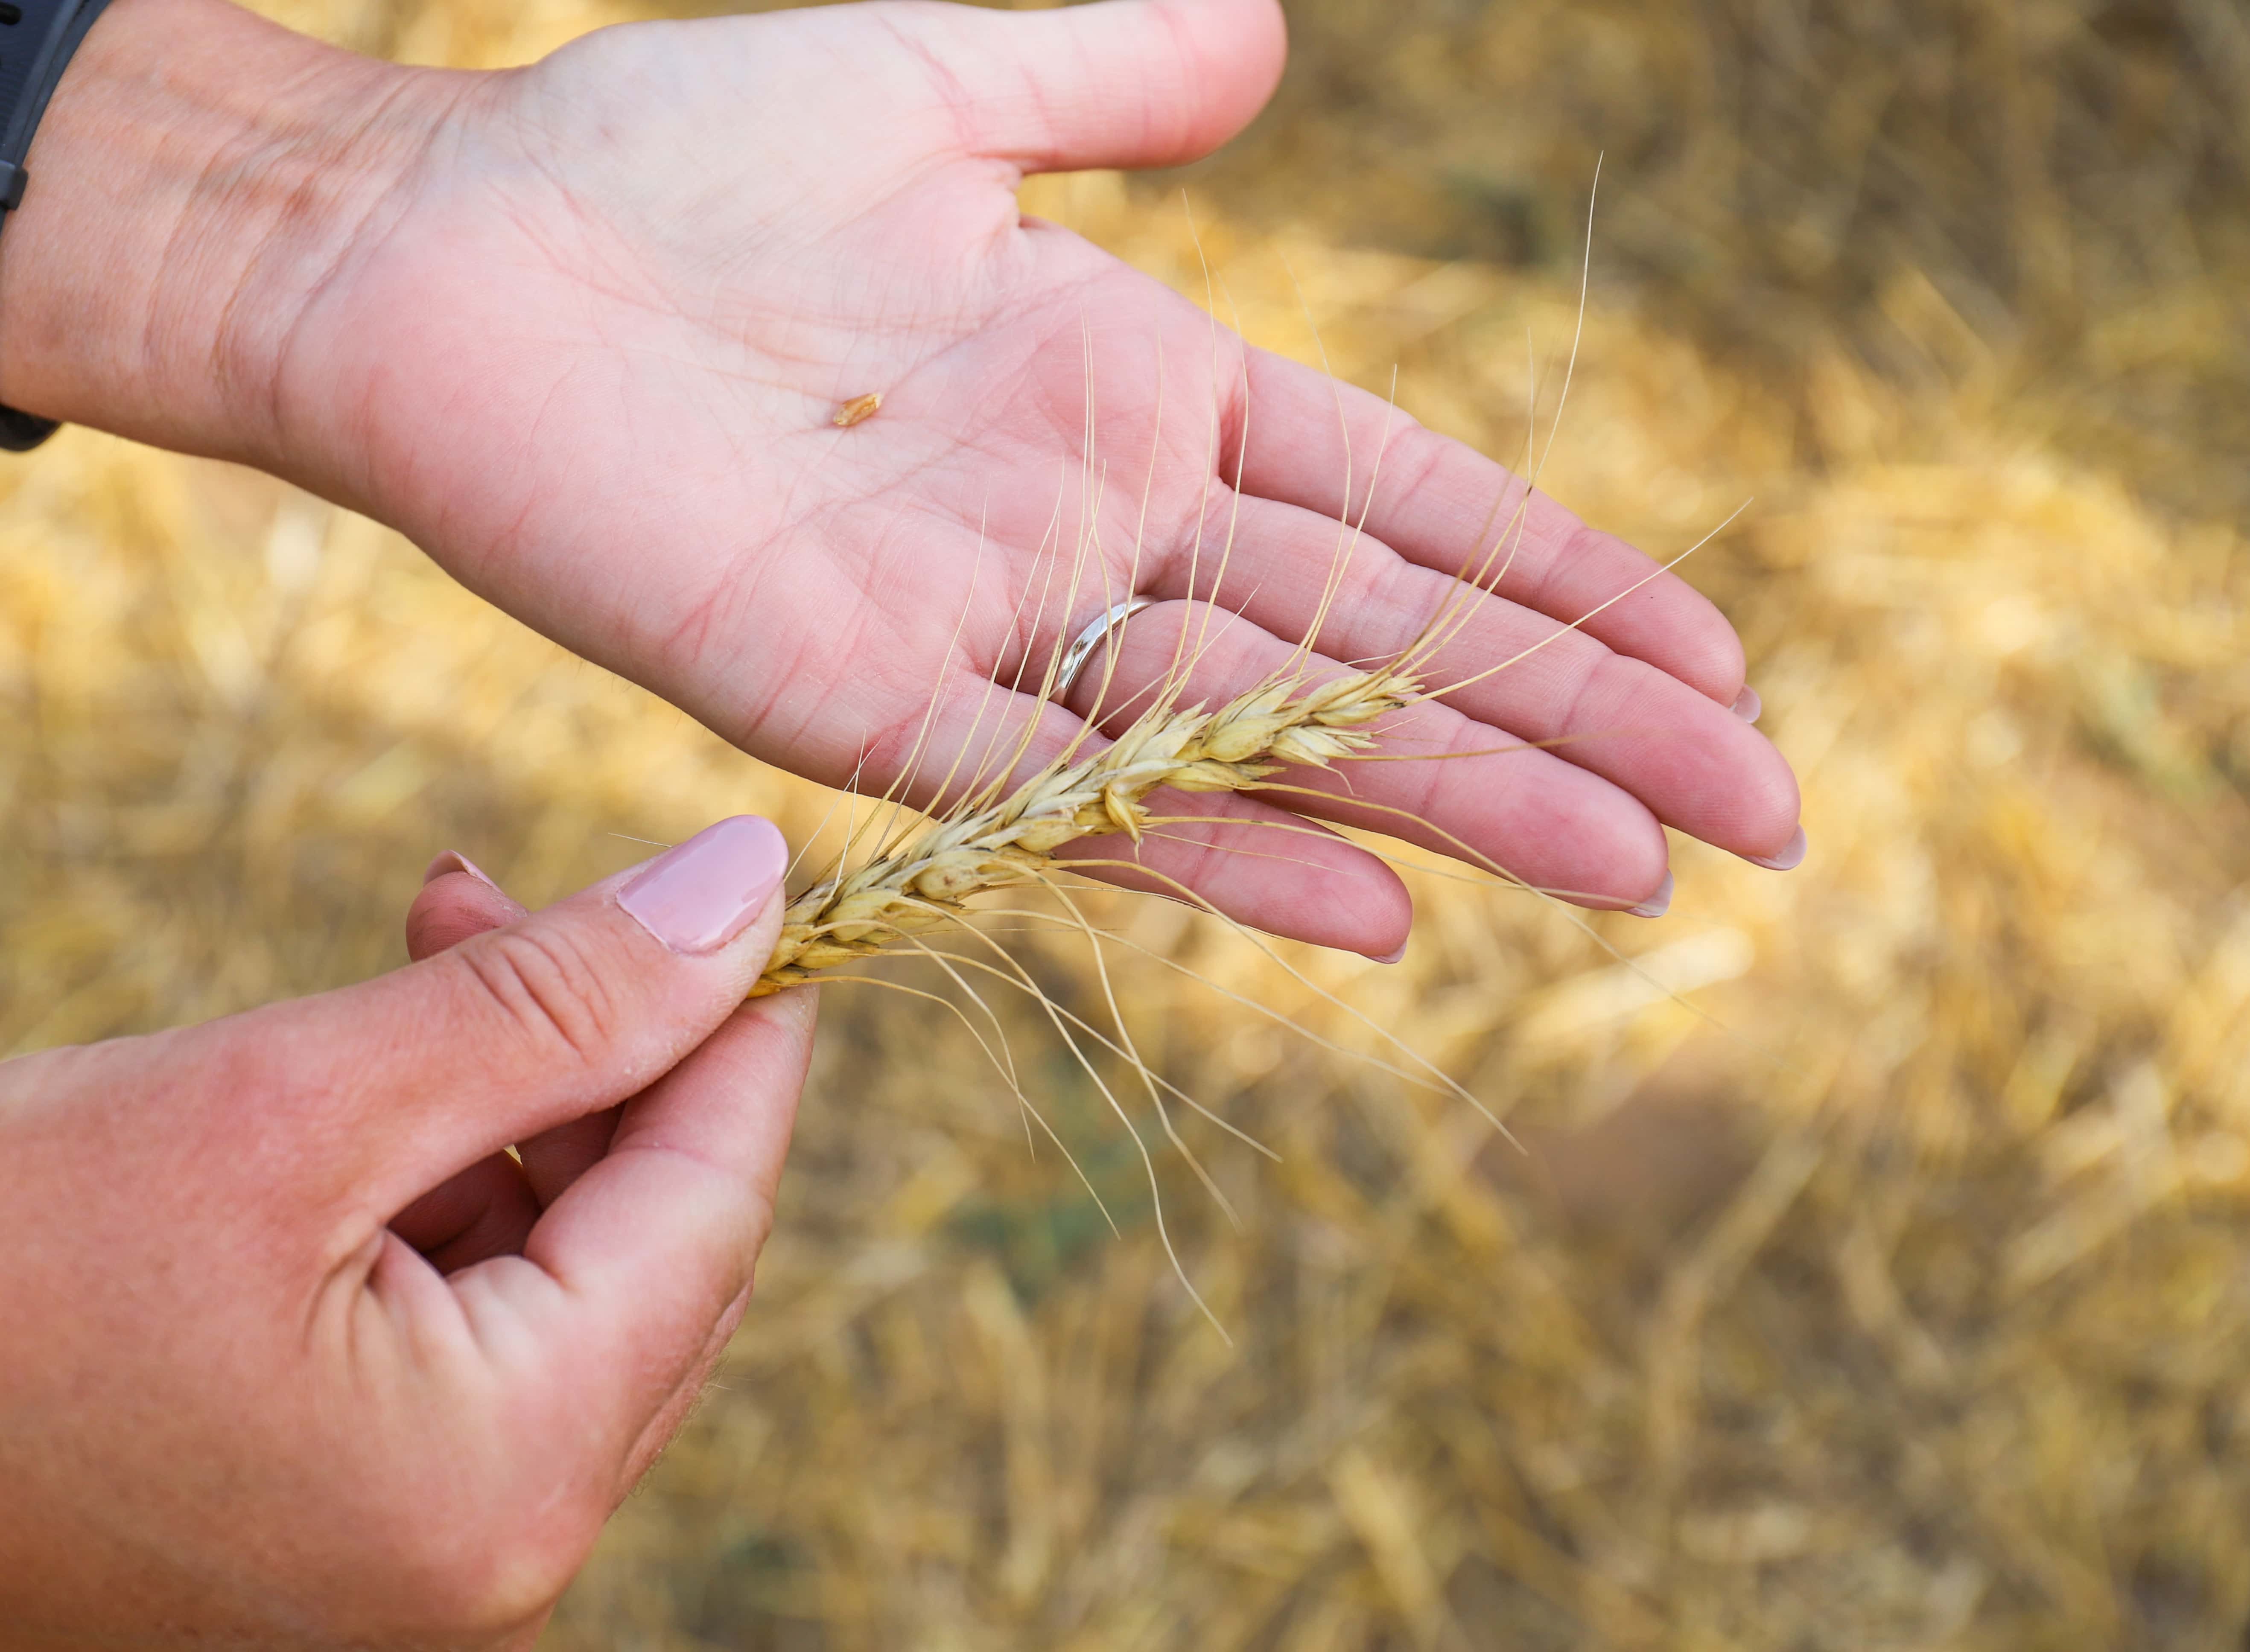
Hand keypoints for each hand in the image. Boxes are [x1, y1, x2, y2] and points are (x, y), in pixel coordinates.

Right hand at [0, 820, 816, 1651]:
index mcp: (503, 1489)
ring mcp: (435, 1590)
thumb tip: (747, 886)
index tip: (749, 889)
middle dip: (609, 1058)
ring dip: (524, 1112)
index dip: (743, 1034)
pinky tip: (389, 1091)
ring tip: (436, 944)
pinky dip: (460, 1207)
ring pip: (574, 1293)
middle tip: (519, 896)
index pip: (713, 1212)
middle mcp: (497, 1578)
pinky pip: (488, 1354)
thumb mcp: (295, 1098)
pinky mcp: (371, 1558)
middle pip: (656, 1259)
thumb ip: (555, 1002)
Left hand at [2, 0, 1801, 958]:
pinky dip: (1213, 849)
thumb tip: (1273, 38)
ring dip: (1450, 803)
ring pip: (1265, 729)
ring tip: (1626, 876)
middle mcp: (1093, 527)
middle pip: (1380, 640)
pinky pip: (1061, 788)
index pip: (1406, 505)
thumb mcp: (936, 69)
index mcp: (1135, 388)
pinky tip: (1370, 913)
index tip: (1715, 664)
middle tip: (1747, 823)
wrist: (449, 244)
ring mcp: (987, 624)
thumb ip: (1108, 73)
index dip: (1566, 586)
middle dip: (1570, 728)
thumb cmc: (669, 152)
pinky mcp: (855, 694)